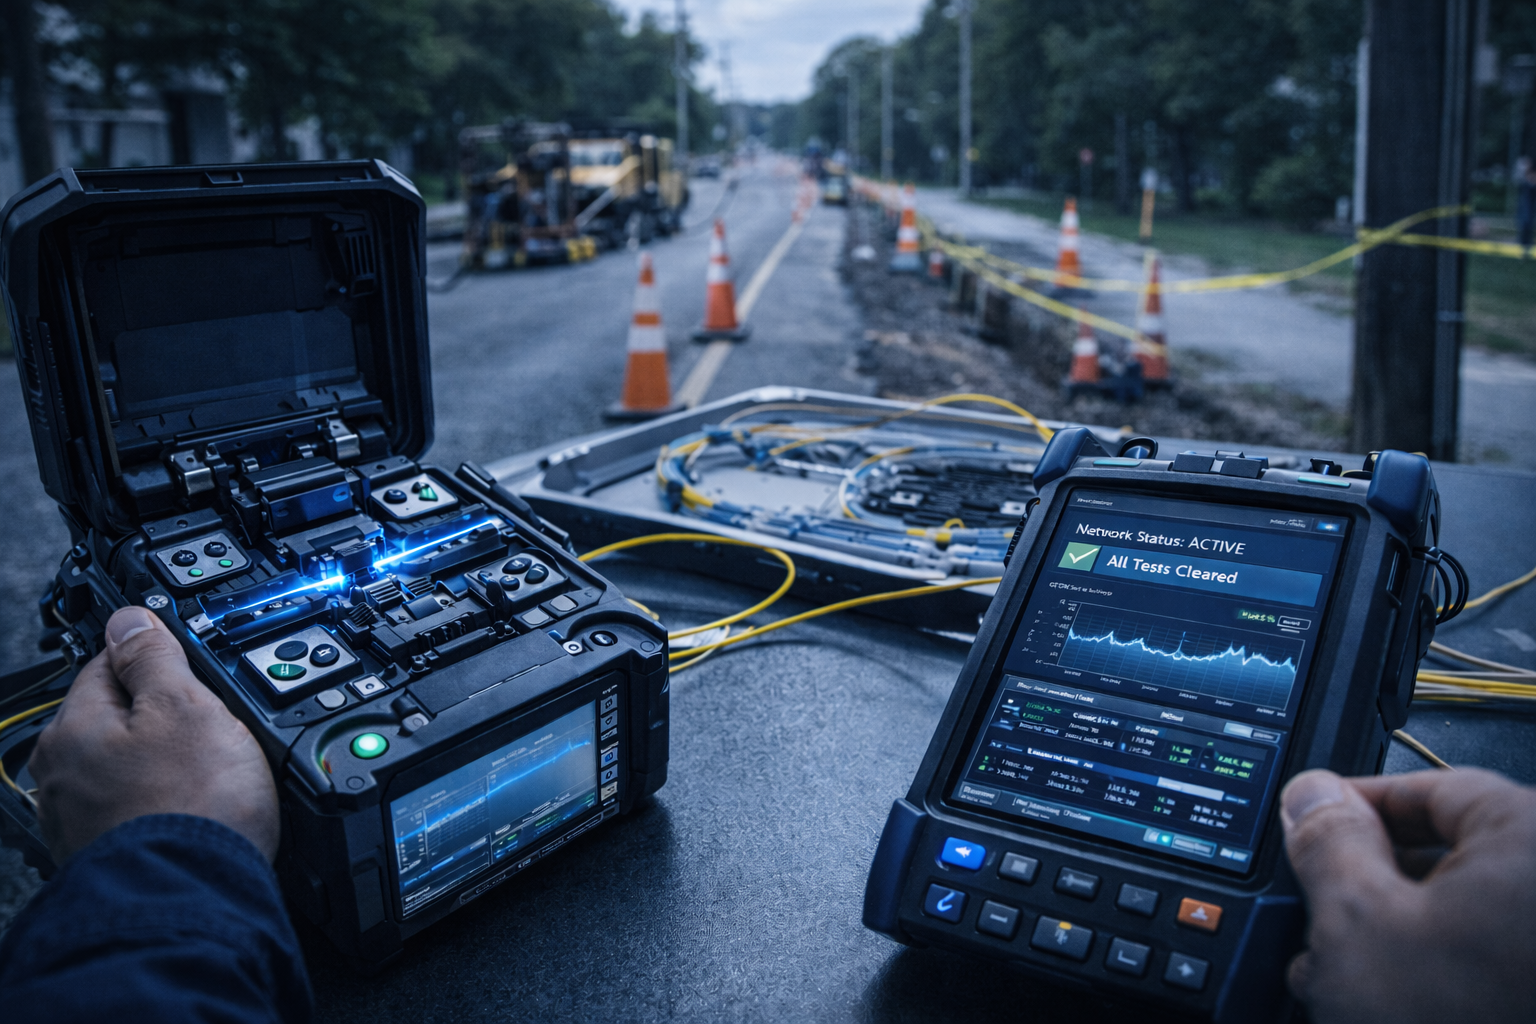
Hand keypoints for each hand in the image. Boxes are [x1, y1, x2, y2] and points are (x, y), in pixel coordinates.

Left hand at [28, 606, 278, 862]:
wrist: (193, 899)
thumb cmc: (191, 806)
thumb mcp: (188, 705)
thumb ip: (156, 656)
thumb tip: (130, 618)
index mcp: (73, 729)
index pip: (110, 664)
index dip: (162, 661)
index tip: (196, 673)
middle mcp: (62, 775)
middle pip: (120, 719)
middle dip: (166, 718)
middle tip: (215, 729)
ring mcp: (81, 821)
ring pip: (131, 767)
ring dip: (167, 765)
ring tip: (211, 776)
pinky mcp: (108, 856)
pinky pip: (141, 810)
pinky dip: (168, 806)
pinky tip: (197, 812)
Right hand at [1281, 767, 1535, 1023]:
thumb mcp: (1359, 926)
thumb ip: (1327, 842)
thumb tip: (1313, 795)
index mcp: (1535, 840)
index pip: (1432, 788)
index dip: (1355, 804)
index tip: (1307, 822)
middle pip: (1453, 856)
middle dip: (1372, 886)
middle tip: (1316, 913)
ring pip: (1469, 918)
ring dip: (1399, 941)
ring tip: (1342, 981)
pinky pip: (1493, 963)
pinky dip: (1444, 977)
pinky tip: (1391, 1007)